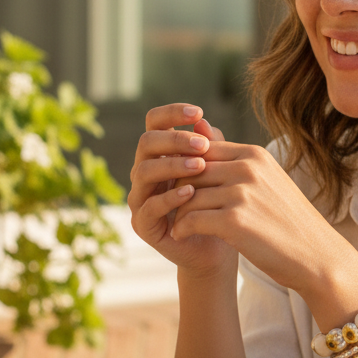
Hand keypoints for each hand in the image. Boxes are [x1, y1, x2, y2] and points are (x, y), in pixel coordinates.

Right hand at [128, 104, 235, 279]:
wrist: (217, 246)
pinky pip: (148, 206)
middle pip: (146, 143)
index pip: (154, 122)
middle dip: (174, 140)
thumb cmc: (217, 202)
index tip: (197, 111)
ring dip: (172, 166)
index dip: (171, 112)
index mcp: (161, 154)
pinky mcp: (142, 223)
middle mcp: (145, 171)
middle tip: (203, 145)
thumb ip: (211, 146)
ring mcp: (140, 197)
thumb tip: (203, 121)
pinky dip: (169, 198)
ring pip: (143, 172)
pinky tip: (191, 192)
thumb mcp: (217, 170)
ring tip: (199, 166)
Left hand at [171, 135, 357, 296]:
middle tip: (172, 208)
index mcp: (254, 155)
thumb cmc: (288, 221)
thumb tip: (200, 130)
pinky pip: (191, 218)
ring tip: (180, 223)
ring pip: (187, 195)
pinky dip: (182, 228)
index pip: (202, 150)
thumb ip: (234, 163)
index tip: (184, 190)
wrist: (317, 256)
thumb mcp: (266, 182)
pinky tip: (182, 236)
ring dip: (178, 212)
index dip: (186, 170)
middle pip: (190, 171)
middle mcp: (248, 168)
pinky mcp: (235, 221)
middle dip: (178, 191)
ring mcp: (242, 193)